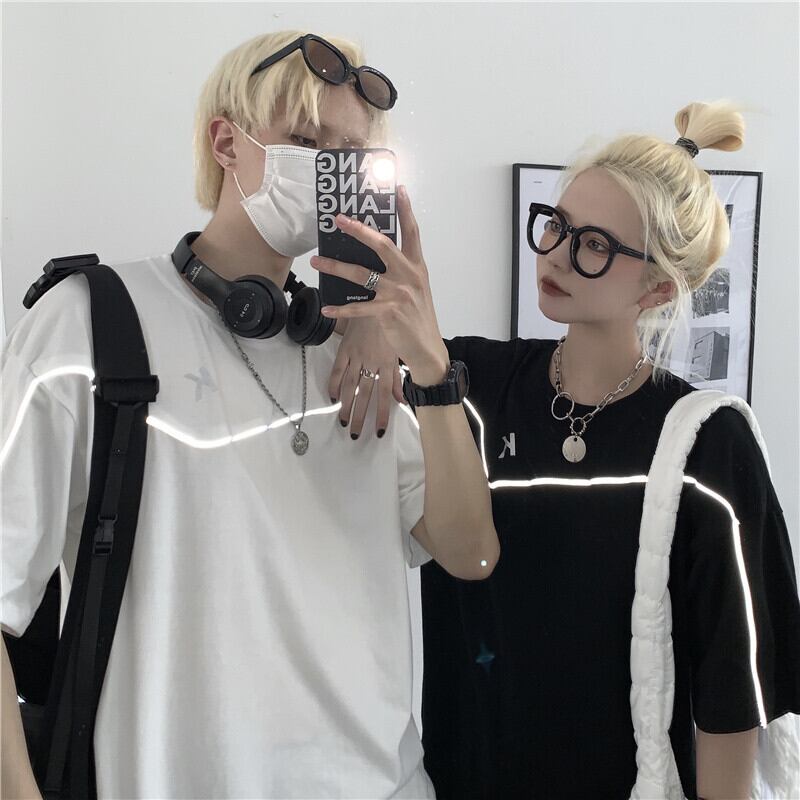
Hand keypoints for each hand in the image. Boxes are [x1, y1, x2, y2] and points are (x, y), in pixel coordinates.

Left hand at [310, 185, 449, 386]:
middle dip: (358, 229)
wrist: (427, 348)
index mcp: (417, 267)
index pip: (412, 232)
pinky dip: (340, 308)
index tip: (398, 188)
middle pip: (382, 244)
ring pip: (361, 273)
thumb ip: (400, 272)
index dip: (405, 209)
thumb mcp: (416, 289)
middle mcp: (408, 276)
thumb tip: (373, 259)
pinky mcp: (387, 312)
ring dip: (335, 266)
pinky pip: (357, 307)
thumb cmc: (419, 318)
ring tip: (316, 260)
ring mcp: (397, 294)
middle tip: (338, 220)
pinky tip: (327, 307)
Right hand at [329, 316, 404, 439]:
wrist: (375, 301)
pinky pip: (338, 369)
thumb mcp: (397, 353)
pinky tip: (333, 398)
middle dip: (360, 416)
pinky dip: (334, 384)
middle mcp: (371, 363)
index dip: (382, 414)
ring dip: (346, 405)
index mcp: (387, 364)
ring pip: (350, 386)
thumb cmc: (390, 328)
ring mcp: (357, 356)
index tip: (379, 431)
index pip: (385, 395)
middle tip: (355, 433)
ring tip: (343, 421)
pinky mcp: (345, 349)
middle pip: (365, 395)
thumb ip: (397, 379)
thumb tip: (401, 400)